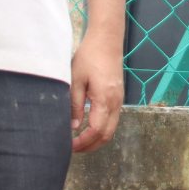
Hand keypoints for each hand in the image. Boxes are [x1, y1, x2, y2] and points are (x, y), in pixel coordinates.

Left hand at [69, 34, 123, 152]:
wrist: (106, 40)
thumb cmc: (89, 57)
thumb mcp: (76, 80)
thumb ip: (75, 105)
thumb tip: (73, 127)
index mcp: (105, 99)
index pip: (96, 131)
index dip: (83, 142)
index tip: (69, 146)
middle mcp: (116, 103)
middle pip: (107, 135)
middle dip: (90, 146)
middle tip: (73, 149)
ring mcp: (119, 100)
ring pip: (111, 129)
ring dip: (96, 139)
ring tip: (79, 141)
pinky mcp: (118, 96)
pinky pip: (112, 119)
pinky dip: (101, 129)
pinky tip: (88, 128)